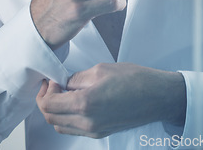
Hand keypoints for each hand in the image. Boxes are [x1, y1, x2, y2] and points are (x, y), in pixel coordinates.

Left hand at [36, 63, 185, 137]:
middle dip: (47, 100)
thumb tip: (63, 82)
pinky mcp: (101, 132)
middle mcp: (87, 123)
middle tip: (54, 84)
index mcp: (86, 104)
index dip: (45, 90)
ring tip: (64, 92)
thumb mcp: (101, 70)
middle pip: (51, 118)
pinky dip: (67, 117)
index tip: (51, 79)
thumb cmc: (134, 79)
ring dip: (56, 110)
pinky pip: (74, 129)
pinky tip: (75, 101)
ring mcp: (94, 131)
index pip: (49, 105)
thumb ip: (76, 78)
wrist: (157, 96)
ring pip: (60, 126)